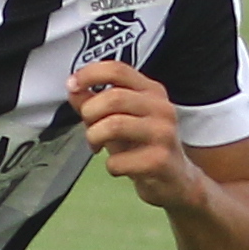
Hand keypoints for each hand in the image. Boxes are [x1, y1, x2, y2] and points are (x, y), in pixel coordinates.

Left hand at [69, 60, 195, 203]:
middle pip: (113, 98)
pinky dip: (110, 166)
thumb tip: (72, 88)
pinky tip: (119, 167)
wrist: (176, 180)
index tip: (72, 85)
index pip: (117, 69)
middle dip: (90, 113)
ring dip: (95, 137)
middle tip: (89, 128)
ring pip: (113, 125)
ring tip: (98, 146)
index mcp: (151, 90)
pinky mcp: (160, 161)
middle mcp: (161, 107)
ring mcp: (163, 133)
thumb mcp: (119, 118)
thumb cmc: (144, 145)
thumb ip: (94, 101)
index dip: (89, 74)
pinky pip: (118, 161)